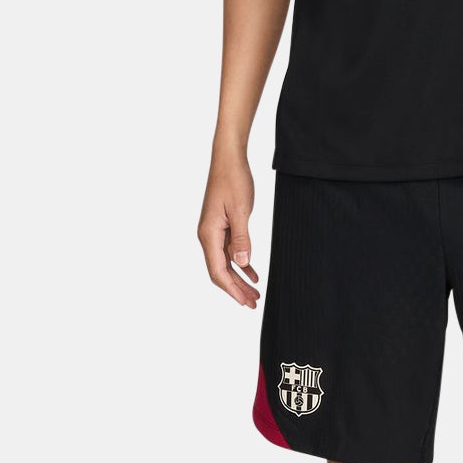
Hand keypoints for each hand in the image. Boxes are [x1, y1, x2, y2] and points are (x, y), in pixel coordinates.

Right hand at [198, 148, 259, 306]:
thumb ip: (241, 237)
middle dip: (236, 289)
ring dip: (240, 278)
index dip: (231, 289)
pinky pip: (230, 250)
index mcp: (208, 234)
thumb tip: (241, 261)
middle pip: (221, 271)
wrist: (229, 159)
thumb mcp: (240, 210)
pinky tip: (253, 273)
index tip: (244, 302)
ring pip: (226, 262)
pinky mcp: (222, 226)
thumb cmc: (233, 180)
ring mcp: (215, 231)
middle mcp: (208, 235)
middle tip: (253, 303)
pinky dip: (242, 263)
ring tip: (255, 293)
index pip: (217, 271)